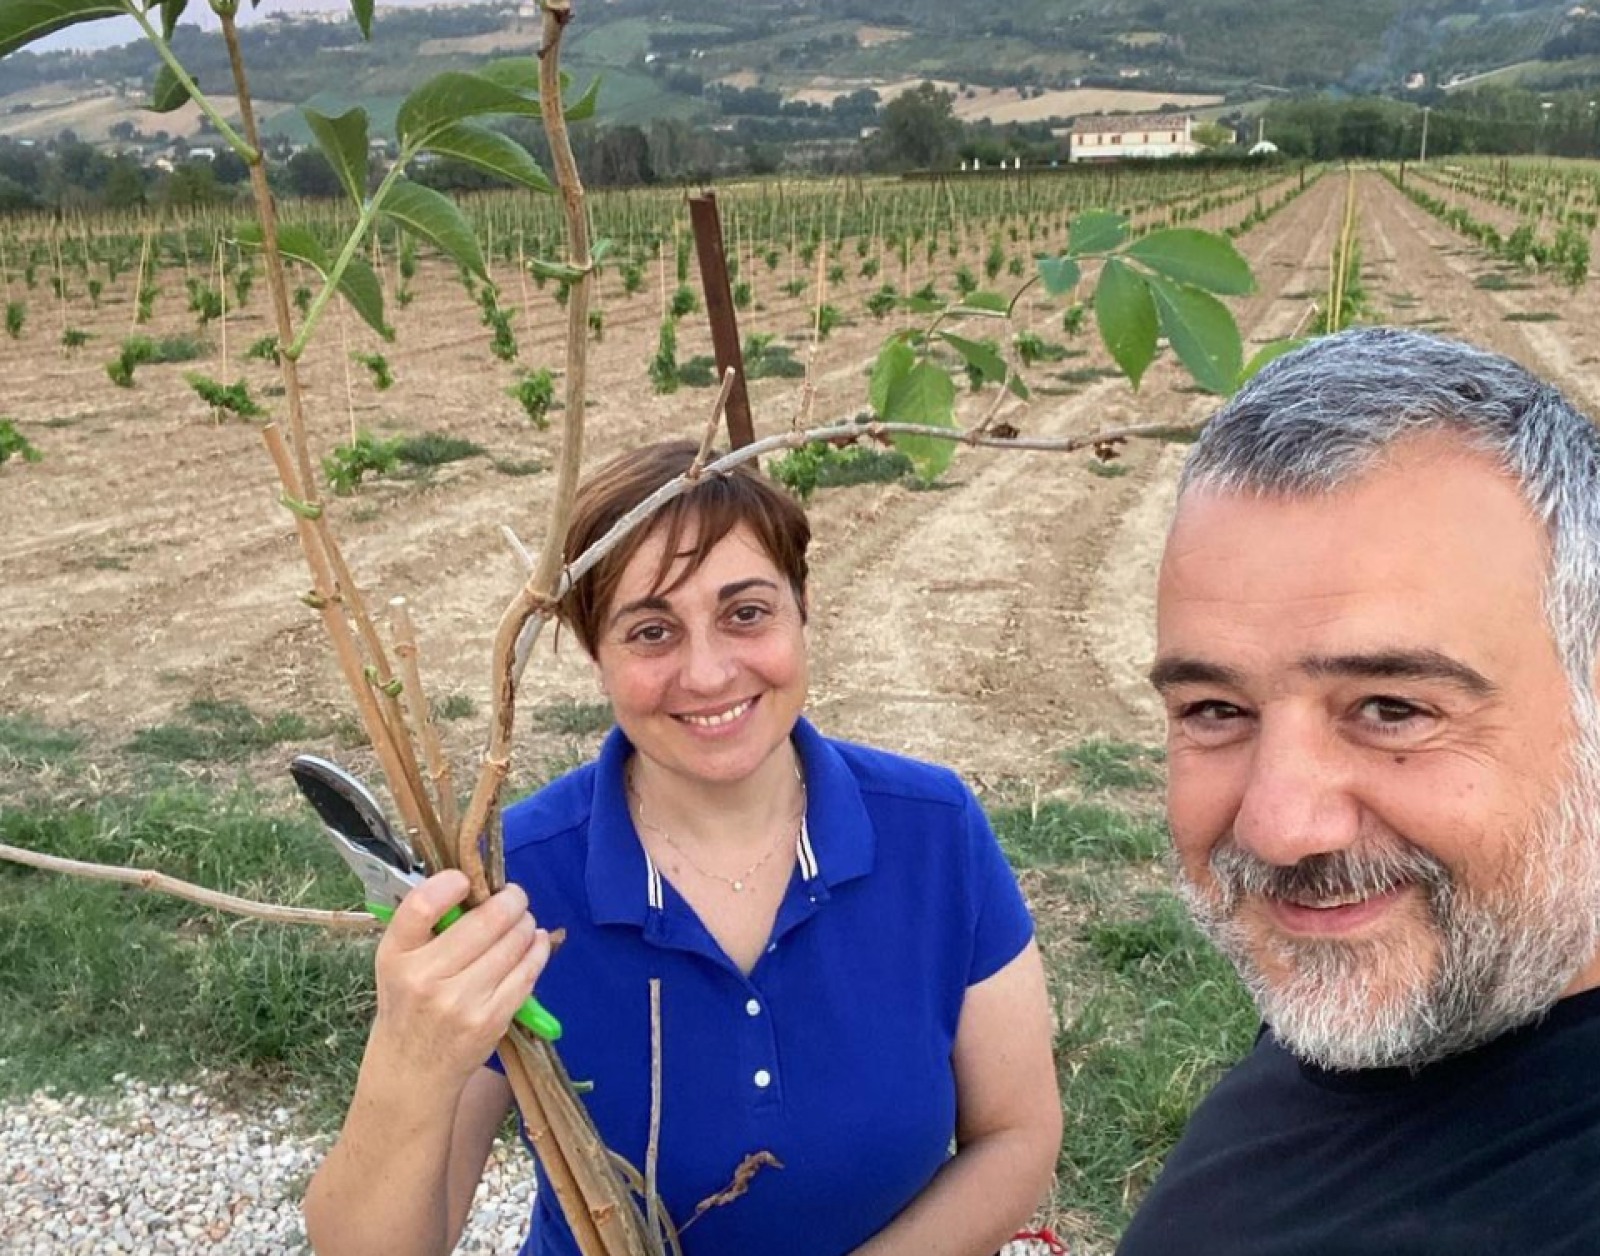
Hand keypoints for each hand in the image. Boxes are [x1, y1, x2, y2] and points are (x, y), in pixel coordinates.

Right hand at [369, 870, 552, 1087]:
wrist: (412, 1071)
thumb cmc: (407, 1004)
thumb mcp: (397, 962)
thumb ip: (425, 926)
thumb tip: (478, 886)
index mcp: (396, 956)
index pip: (422, 906)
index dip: (450, 884)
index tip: (466, 881)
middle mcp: (425, 978)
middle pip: (485, 921)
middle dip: (511, 900)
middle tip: (514, 897)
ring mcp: (461, 1001)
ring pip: (512, 943)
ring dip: (526, 924)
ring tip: (524, 921)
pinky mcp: (490, 1019)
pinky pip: (527, 973)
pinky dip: (538, 950)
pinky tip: (536, 942)